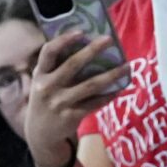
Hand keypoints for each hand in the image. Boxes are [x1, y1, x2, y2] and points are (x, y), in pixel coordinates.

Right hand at [23, 31, 123, 166]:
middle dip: (92, 50)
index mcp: (40, 74)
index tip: (80, 32)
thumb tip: (87, 46)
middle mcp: (48, 87)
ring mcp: (60, 103)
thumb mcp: (43, 83)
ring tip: (126, 66)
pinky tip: (119, 88)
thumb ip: (57, 68)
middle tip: (109, 39)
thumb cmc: (47, 99)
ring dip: (111, 75)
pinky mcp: (72, 116)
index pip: (48, 52)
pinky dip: (108, 95)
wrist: (40, 135)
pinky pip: (95, 103)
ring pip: (90, 85)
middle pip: (73, 65)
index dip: (63, 40)